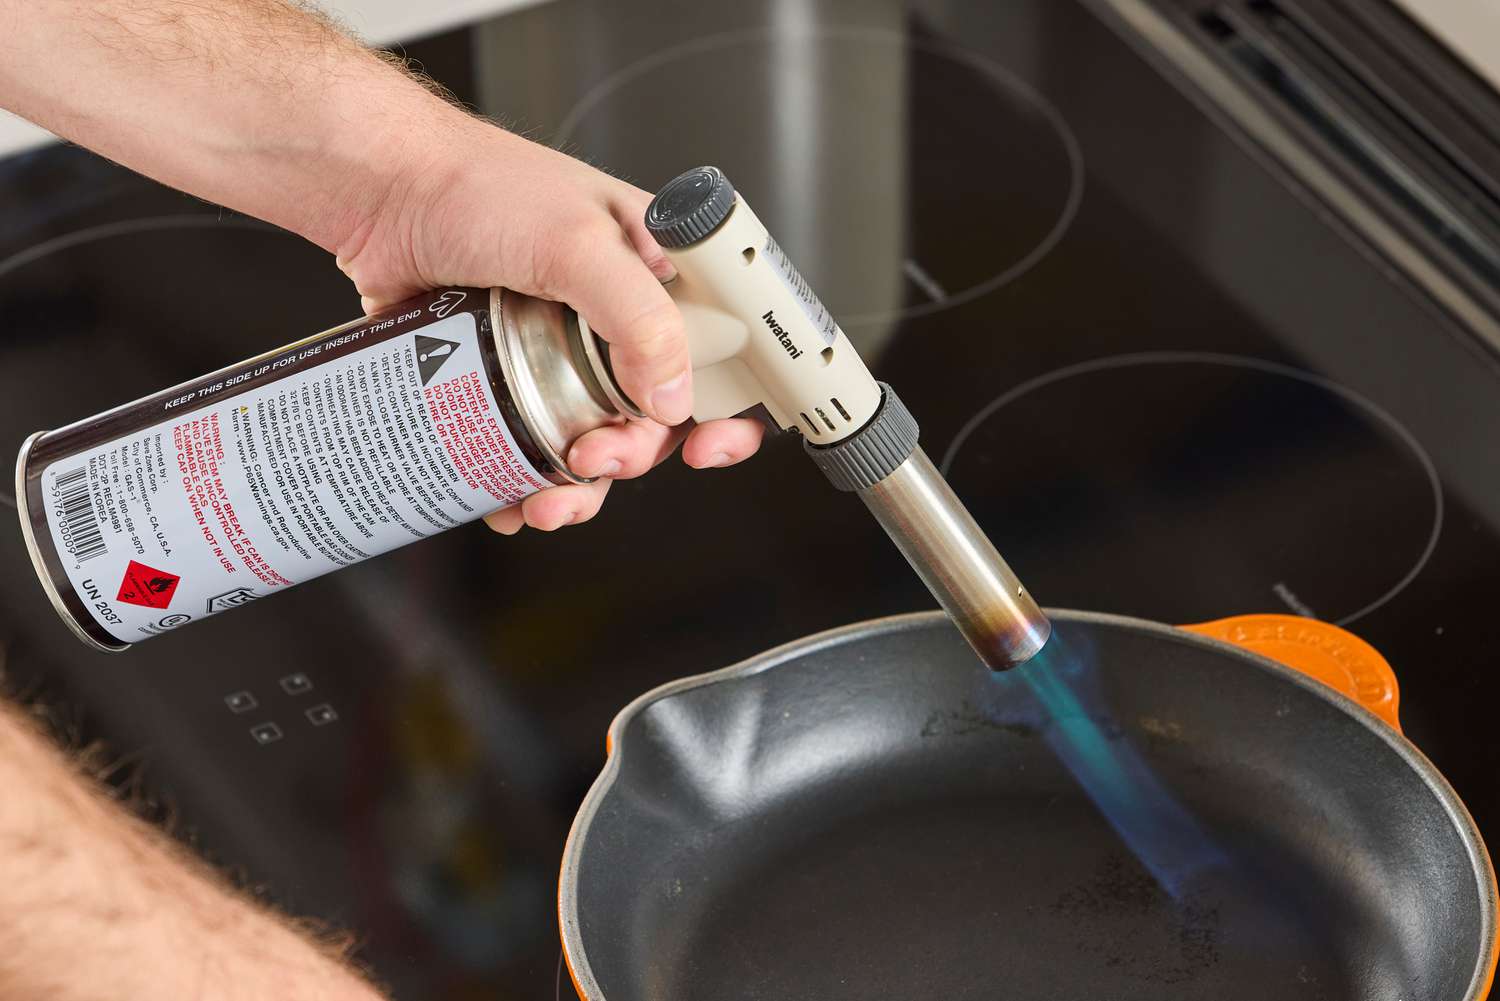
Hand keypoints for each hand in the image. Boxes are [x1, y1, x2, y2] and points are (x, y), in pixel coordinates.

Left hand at [335, 123, 764, 532]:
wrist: (375, 190)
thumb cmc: (474, 185)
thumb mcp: (574, 242)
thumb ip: (638, 318)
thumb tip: (671, 401)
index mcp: (653, 276)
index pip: (720, 352)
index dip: (727, 408)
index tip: (708, 447)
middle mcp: (612, 319)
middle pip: (652, 417)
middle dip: (629, 455)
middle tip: (593, 457)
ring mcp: (557, 353)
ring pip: (593, 443)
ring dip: (578, 489)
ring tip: (543, 501)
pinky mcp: (500, 379)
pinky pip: (527, 448)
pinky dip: (520, 485)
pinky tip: (504, 499)